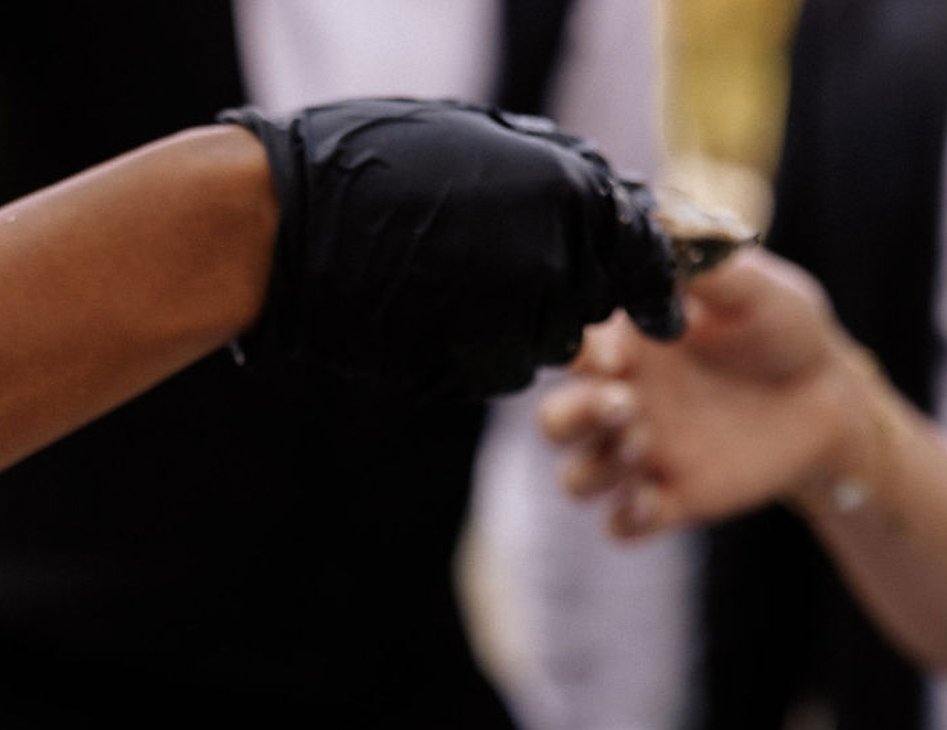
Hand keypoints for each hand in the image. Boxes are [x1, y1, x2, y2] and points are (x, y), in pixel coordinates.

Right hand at [219, 98, 677, 403]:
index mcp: (566, 198)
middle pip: (594, 301)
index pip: (642, 252)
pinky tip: (427, 308)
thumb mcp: (475, 136)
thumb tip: (608, 191)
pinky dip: (478, 344)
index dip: (652, 277)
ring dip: (520, 319)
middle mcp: (554, 270)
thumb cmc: (372, 165)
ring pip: (547, 341)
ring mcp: (513, 332)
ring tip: (449, 276)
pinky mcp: (472, 376)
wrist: (289, 232)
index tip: (657, 301)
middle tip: (505, 261)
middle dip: (570, 288)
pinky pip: (499, 365)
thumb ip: (553, 170)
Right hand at [540, 250, 868, 533]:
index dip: (573, 356)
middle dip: (571, 418)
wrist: (829, 393)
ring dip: (594, 469)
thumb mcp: (752, 284)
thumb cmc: (785, 328)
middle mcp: (627, 401)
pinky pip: (622, 526)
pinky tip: (650, 499)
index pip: (569, 351)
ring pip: (579, 478)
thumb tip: (658, 236)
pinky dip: (624, 519)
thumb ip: (703, 268)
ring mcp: (647, 454)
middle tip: (624, 404)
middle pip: (556, 423)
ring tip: (644, 442)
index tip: (611, 353)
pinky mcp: (674, 499)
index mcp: (631, 345)